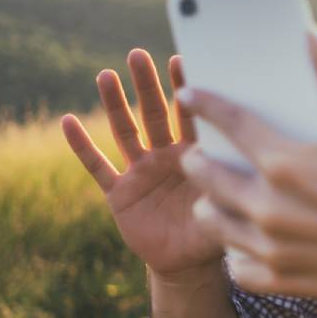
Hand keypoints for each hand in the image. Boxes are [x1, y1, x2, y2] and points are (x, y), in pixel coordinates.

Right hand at [60, 49, 223, 278]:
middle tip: (138, 55)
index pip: (188, 115)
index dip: (184, 89)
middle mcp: (164, 156)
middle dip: (145, 85)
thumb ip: (232, 183)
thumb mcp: (227, 207)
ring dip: (114, 105)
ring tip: (106, 76)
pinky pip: (98, 166)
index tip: (181, 59)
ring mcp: (140, 172)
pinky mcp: (119, 193)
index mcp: (193, 154)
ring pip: (124, 132)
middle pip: (152, 114)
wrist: (187, 262)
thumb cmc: (214, 229)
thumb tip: (248, 160)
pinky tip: (68, 122)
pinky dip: (82, 146)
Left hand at [177, 32, 316, 298]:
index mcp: (286, 162)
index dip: (204, 103)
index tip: (190, 96)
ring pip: (211, 219)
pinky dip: (236, 250)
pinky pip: (234, 263)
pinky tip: (244, 236)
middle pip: (205, 175)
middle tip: (201, 155)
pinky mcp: (277, 278)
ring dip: (210, 205)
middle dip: (197, 160)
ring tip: (218, 197)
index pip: (229, 122)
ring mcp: (270, 246)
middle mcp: (269, 206)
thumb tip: (308, 36)